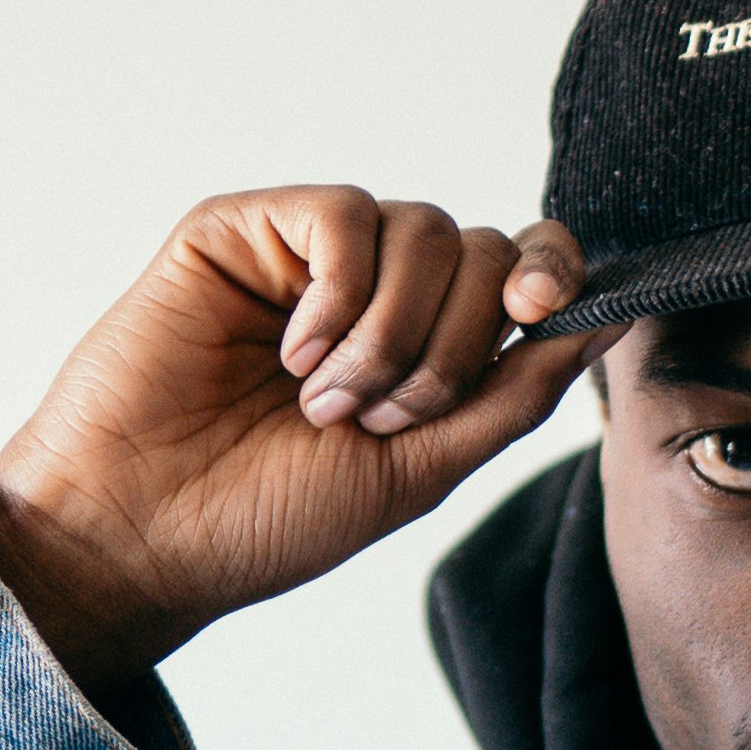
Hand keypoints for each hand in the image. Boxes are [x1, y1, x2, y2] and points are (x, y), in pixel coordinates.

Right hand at [0, 190, 594, 700]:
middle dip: (453, 347)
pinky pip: (342, 213)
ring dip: (392, 335)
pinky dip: (339, 294)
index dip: (549, 274)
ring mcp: (303, 258)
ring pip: (423, 229)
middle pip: (481, 250)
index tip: (541, 316)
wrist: (143, 536)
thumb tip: (607, 322)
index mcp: (417, 345)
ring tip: (325, 402)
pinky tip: (295, 355)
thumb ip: (512, 395)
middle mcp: (367, 291)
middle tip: (379, 417)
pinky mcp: (240, 231)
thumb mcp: (421, 469)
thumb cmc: (264, 521)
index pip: (515, 267)